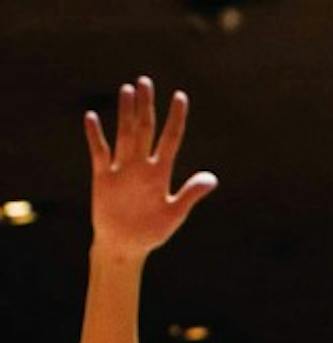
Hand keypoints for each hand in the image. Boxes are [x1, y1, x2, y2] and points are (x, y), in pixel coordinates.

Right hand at [84, 76, 217, 258]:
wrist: (125, 246)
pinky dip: (95, 136)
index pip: (171, 139)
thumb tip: (212, 179)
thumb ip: (191, 193)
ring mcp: (122, 169)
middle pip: (145, 129)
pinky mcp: (103, 177)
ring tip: (127, 90)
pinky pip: (99, 152)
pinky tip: (93, 117)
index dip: (176, 118)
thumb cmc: (153, 231)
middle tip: (146, 81)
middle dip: (147, 106)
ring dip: (125, 113)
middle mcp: (142, 166)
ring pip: (124, 135)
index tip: (180, 96)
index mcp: (160, 173)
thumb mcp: (175, 212)